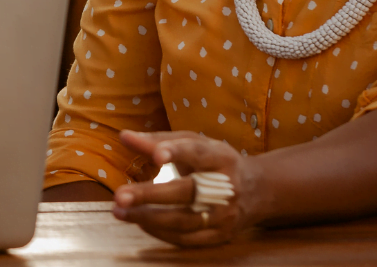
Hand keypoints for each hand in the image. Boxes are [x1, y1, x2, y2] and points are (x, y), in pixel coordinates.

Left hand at [110, 129, 266, 247]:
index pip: (198, 153)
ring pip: (184, 220)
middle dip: (151, 194)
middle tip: (119, 195)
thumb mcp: (193, 144)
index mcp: (221, 157)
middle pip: (187, 192)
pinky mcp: (221, 235)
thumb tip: (124, 136)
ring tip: (119, 211)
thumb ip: (158, 140)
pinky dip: (161, 233)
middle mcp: (227, 187)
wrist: (257, 190)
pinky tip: (140, 223)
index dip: (177, 152)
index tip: (156, 155)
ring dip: (148, 218)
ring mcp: (226, 214)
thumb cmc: (214, 161)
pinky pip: (188, 239)